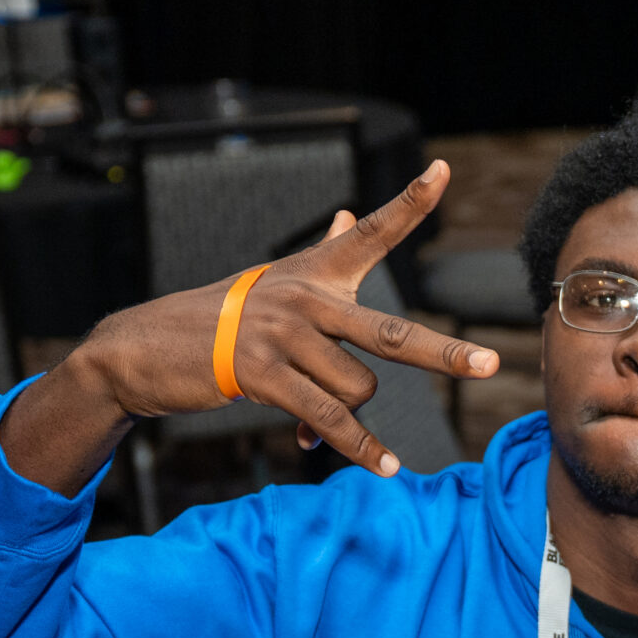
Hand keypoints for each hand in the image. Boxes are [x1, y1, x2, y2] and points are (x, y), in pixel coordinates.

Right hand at [0, 160, 497, 494]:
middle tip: (490, 367)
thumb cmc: (226, 315)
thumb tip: (352, 213)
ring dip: (347, 414)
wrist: (148, 347)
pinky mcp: (263, 374)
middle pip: (393, 334)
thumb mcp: (279, 281)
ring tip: (313, 410)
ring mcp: (284, 335)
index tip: (443, 170)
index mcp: (316, 273)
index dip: (410, 202)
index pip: (372, 231)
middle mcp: (306, 297)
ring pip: (357, 390)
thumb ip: (326, 253)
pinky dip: (358, 447)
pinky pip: (329, 419)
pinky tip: (386, 467)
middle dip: (444, 355)